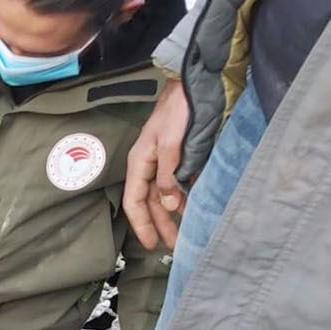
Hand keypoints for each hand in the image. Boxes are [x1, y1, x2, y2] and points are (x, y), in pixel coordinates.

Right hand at [124, 78, 188, 250]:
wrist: (196, 83)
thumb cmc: (180, 110)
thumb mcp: (172, 143)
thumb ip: (169, 175)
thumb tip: (170, 205)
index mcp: (141, 162)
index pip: (134, 201)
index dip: (141, 224)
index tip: (151, 243)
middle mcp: (150, 164)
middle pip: (150, 202)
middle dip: (159, 224)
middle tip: (171, 245)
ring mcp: (165, 160)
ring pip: (165, 194)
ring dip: (172, 214)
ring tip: (183, 232)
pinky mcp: (181, 155)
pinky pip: (179, 183)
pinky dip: (185, 198)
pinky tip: (192, 208)